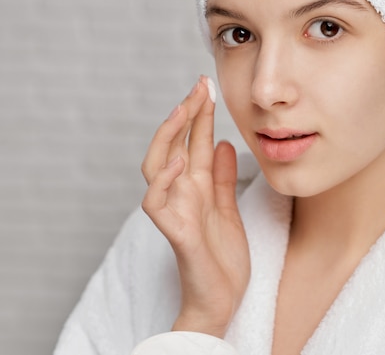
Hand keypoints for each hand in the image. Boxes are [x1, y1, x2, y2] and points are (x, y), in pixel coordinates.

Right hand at [141, 76, 249, 337]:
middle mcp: (181, 194)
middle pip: (174, 146)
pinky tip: (179, 158)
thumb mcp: (228, 208)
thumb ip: (222, 178)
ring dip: (168, 138)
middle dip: (185, 115)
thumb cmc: (222, 257)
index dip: (200, 115)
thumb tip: (222, 143)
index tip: (207, 86)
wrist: (221, 299)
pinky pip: (158, 203)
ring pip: (156, 167)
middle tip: (198, 87)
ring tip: (184, 111)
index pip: (194, 143)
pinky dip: (165, 180)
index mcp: (196, 187)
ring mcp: (175, 211)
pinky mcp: (176, 232)